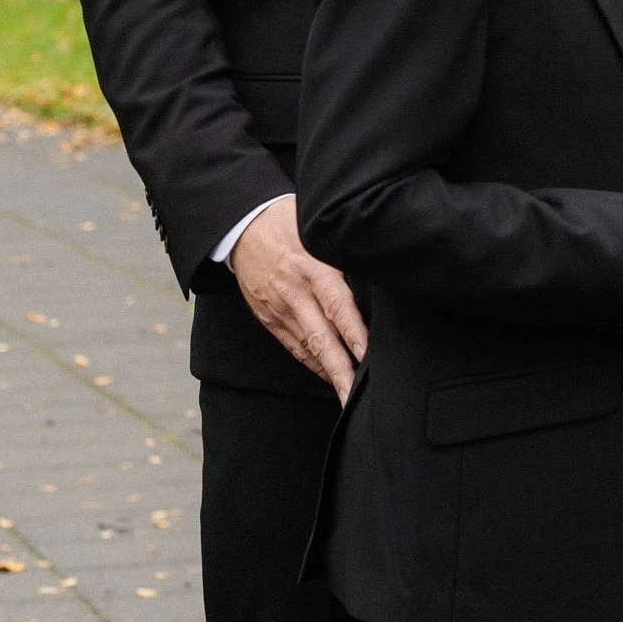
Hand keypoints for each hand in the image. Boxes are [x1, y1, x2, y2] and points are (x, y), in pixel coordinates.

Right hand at [228, 196, 365, 402]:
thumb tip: (380, 269)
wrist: (242, 227)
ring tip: (347, 397)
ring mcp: (280, 309)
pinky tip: (327, 375)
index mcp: (313, 269)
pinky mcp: (269, 318)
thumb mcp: (319, 231)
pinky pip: (293, 346)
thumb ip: (346, 253)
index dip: (354, 336)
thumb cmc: (290, 223)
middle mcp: (296, 294)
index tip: (368, 359)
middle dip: (340, 372)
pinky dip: (311, 363)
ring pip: (307, 349)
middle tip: (355, 398)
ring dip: (328, 374)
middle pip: (321, 339)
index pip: (338, 308)